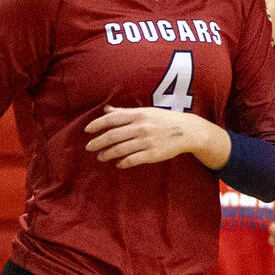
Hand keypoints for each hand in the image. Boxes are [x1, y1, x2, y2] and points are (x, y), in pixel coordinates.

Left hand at [84, 105, 201, 167]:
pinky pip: (133, 160)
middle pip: (113, 135)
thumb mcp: (145, 112)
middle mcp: (141, 127)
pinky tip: (118, 164)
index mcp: (138, 115)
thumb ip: (124, 112)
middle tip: (89, 147)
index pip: (112, 119)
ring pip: (121, 149)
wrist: (187, 131)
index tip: (87, 131)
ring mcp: (147, 141)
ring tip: (100, 157)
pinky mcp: (153, 154)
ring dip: (107, 154)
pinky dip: (123, 163)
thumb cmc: (163, 120)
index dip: (97, 125)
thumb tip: (106, 110)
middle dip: (98, 142)